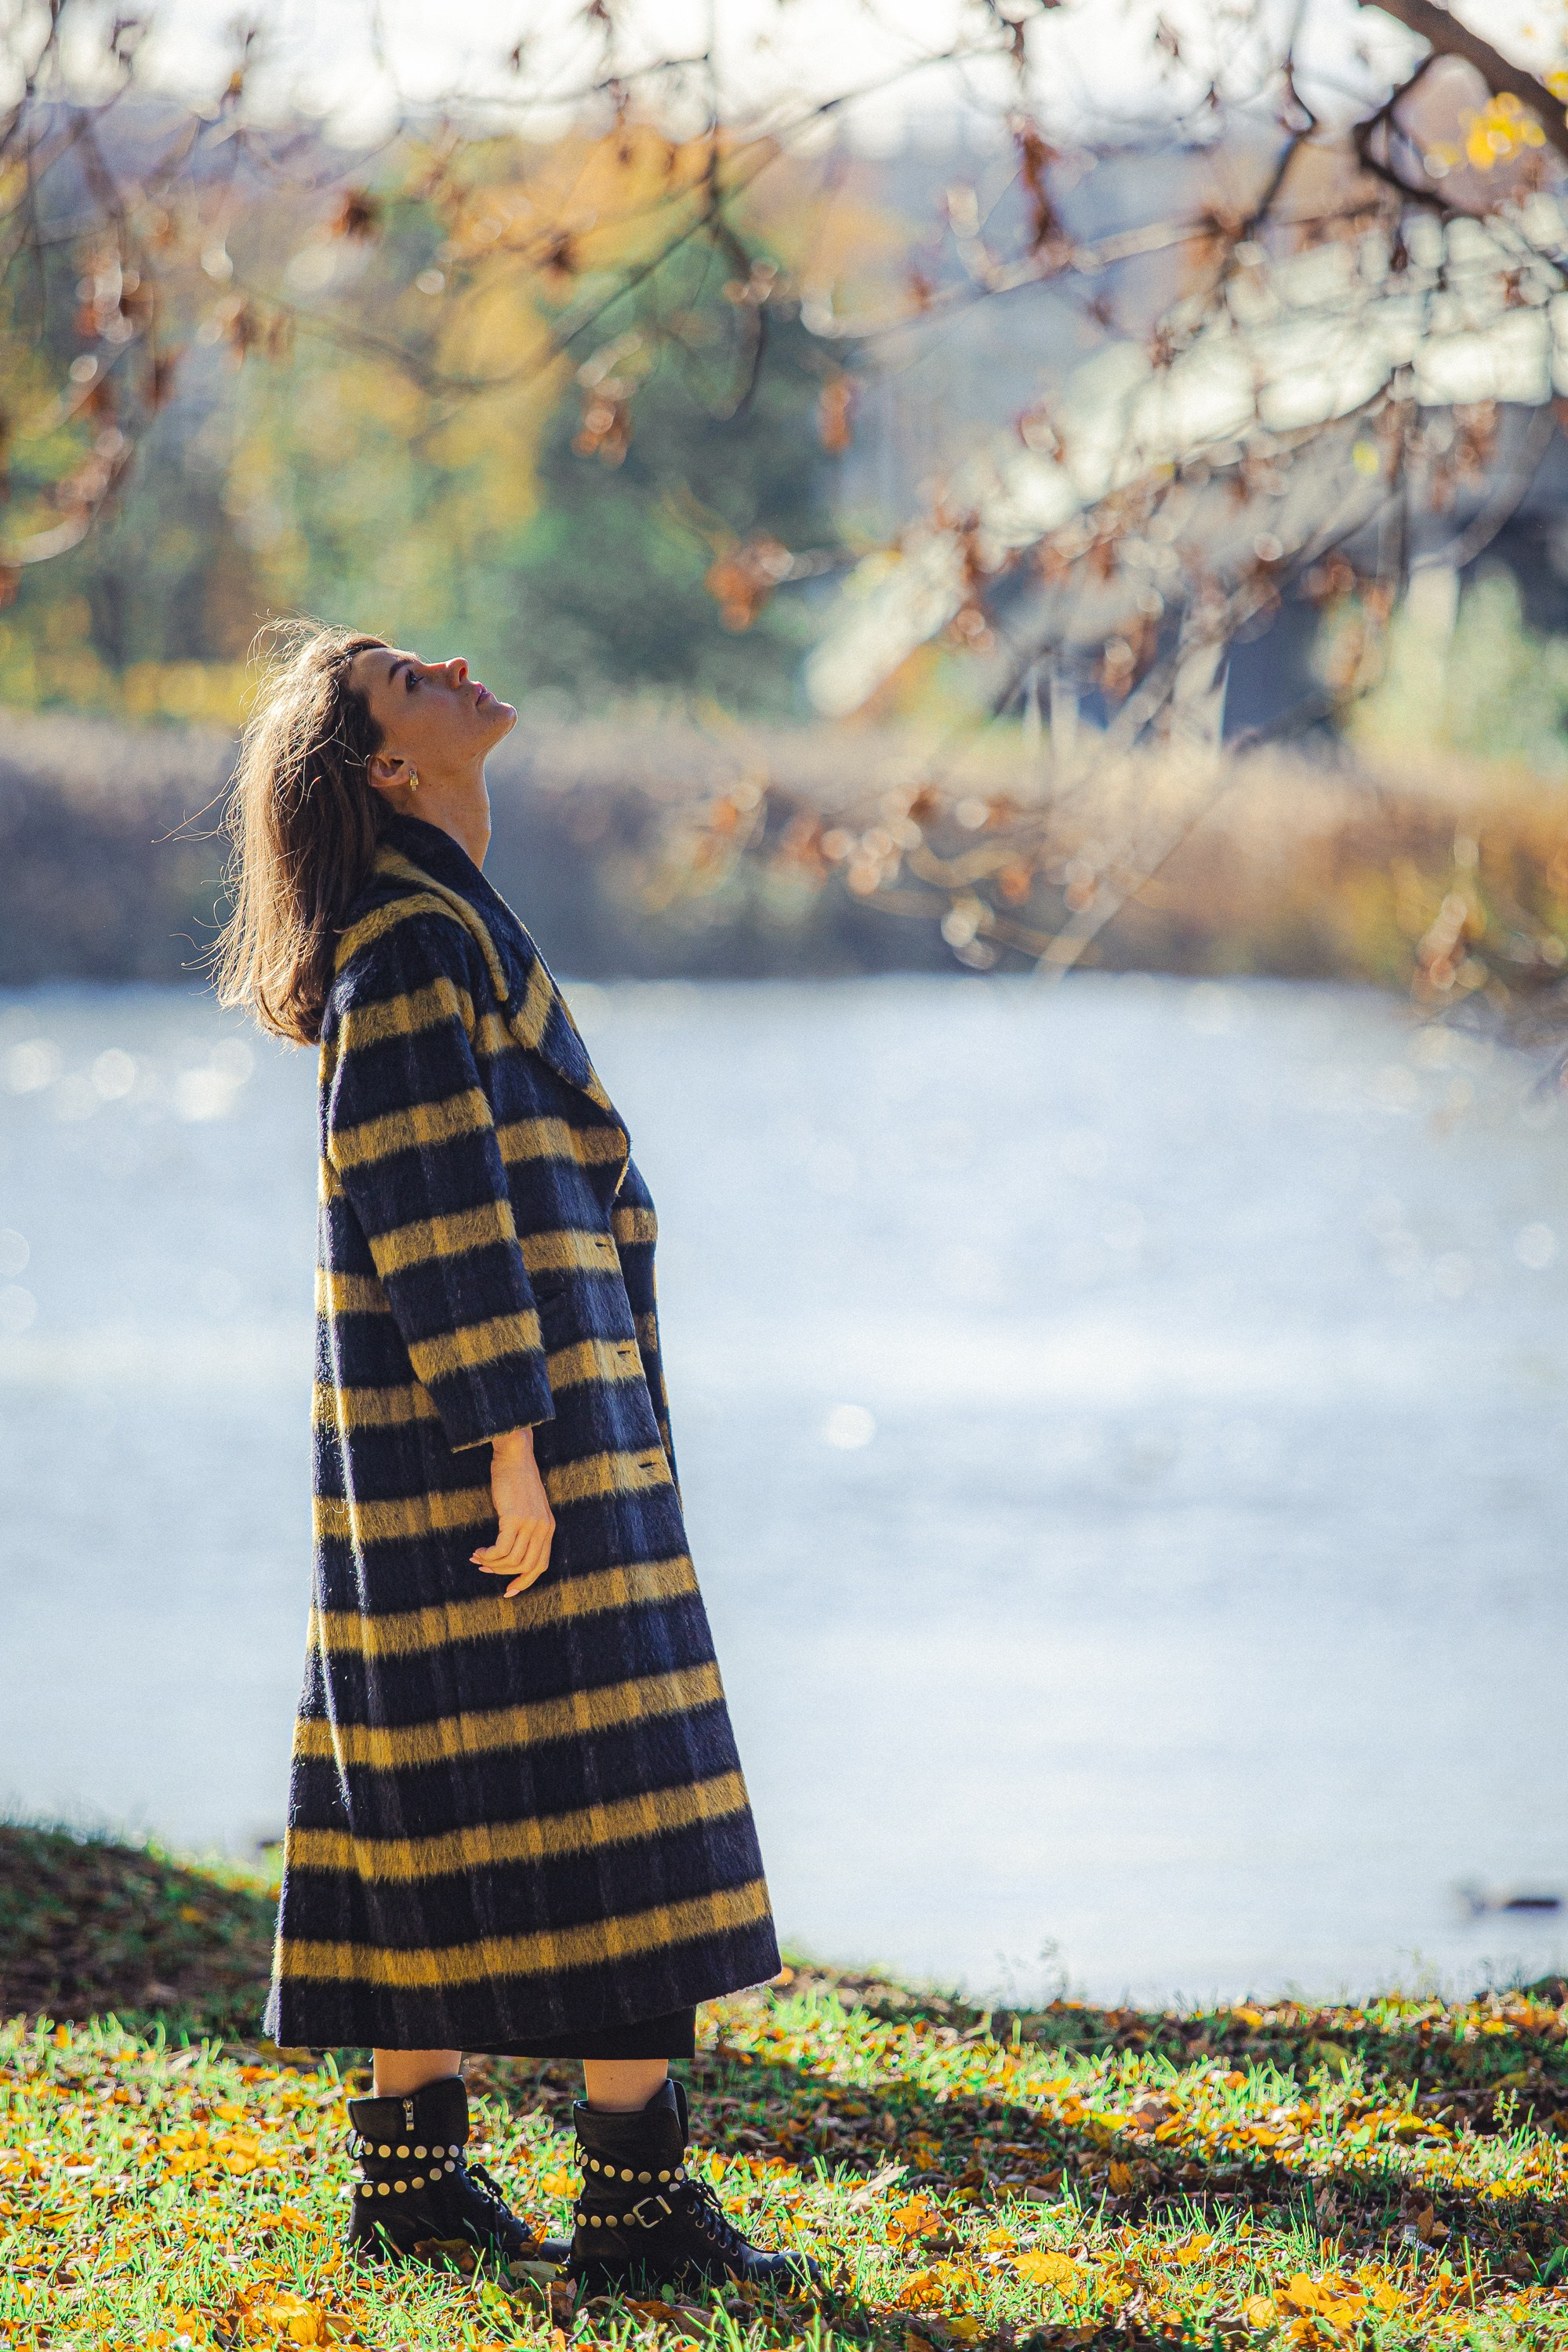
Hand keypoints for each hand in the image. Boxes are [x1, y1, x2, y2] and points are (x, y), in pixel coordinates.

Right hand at [471, 1427, 554, 1597]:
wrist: (514, 1456)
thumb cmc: (517, 1481)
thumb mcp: (528, 1508)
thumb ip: (526, 1529)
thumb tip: (510, 1555)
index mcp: (549, 1528)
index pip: (541, 1565)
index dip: (525, 1582)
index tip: (509, 1591)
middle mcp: (543, 1529)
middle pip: (526, 1567)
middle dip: (503, 1574)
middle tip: (484, 1569)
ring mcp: (531, 1524)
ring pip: (511, 1560)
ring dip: (492, 1563)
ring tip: (477, 1557)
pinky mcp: (515, 1519)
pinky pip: (501, 1549)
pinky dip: (488, 1554)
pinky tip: (478, 1550)